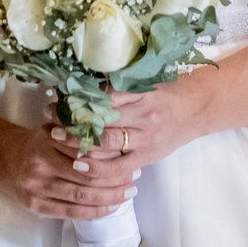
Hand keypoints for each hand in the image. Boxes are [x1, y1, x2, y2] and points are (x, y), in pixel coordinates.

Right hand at [0, 121, 138, 220]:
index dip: (111, 155)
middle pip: (87, 176)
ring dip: (109, 197)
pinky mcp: (37, 207)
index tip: (130, 155)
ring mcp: (38, 189)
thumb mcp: (53, 128)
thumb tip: (114, 132)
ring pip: (81, 196)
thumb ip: (77, 131)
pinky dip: (94, 212)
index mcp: (47, 142)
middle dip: (115, 178)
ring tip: (128, 193)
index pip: (86, 151)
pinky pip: (70, 213)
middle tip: (135, 177)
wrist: (4, 159)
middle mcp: (41, 165)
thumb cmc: (37, 142)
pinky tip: (110, 208)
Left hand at [48, 77, 208, 172]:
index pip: (107, 94)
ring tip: (56, 138)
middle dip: (74, 118)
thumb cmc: (168, 91)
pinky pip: (119, 167)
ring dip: (79, 141)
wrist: (197, 110)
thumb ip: (121, 82)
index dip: (82, 95)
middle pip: (103, 118)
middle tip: (50, 115)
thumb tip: (85, 79)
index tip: (61, 93)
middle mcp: (144, 115)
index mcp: (143, 92)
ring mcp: (145, 138)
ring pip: (107, 143)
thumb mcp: (147, 79)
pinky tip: (79, 166)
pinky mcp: (146, 157)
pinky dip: (98, 168)